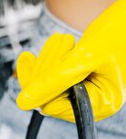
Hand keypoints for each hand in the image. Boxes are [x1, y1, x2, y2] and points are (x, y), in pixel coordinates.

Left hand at [16, 0, 125, 121]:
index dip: (41, 83)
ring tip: (68, 40)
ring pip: (45, 83)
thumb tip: (23, 103)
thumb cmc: (119, 32)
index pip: (51, 106)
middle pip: (45, 96)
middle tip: (65, 42)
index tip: (37, 59)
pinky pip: (49, 73)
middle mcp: (92, 101)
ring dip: (50, 57)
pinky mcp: (77, 76)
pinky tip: (59, 42)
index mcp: (102, 104)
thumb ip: (53, 81)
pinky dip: (50, 56)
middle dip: (47, 66)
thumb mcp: (84, 57)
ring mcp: (84, 88)